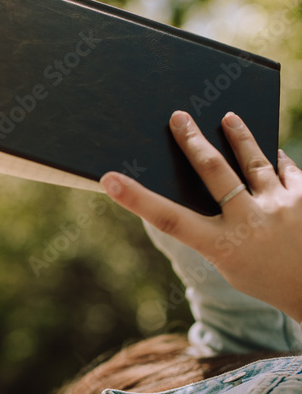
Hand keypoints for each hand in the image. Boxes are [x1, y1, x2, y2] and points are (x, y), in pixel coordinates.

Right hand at [100, 111, 301, 323]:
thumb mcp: (230, 263)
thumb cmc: (264, 277)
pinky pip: (284, 168)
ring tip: (229, 118)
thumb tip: (210, 179)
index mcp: (221, 247)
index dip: (136, 199)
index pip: (169, 220)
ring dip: (239, 136)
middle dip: (192, 141)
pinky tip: (270, 153)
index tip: (111, 179)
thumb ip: (217, 227)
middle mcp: (249, 223)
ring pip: (253, 160)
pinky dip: (275, 161)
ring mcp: (280, 207)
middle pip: (214, 171)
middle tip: (179, 117)